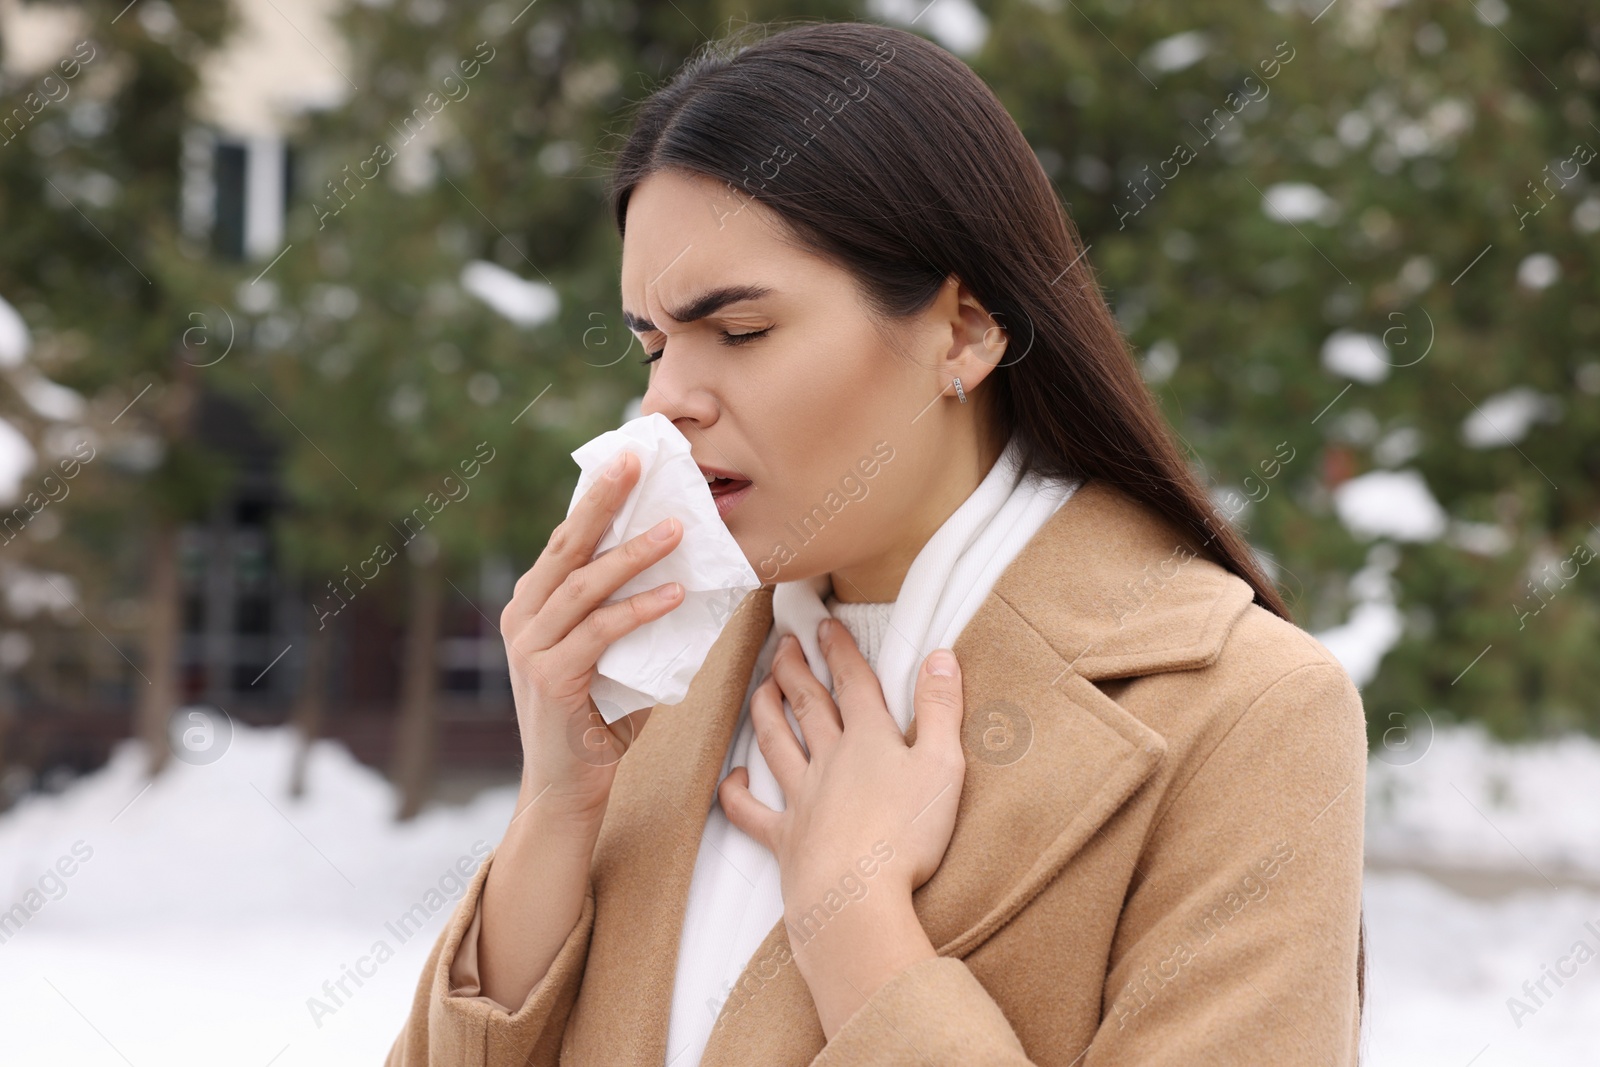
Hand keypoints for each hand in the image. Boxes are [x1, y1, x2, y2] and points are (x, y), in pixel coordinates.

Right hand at [500, 449, 684, 821]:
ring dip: (635, 553)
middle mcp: (522, 618)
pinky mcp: (551, 678)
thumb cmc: (599, 718)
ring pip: (586, 584)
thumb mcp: (613, 654)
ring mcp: (530, 648)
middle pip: (567, 546)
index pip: (566, 541)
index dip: (596, 500)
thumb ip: (630, 616)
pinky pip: (601, 631)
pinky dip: (640, 609)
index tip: (627, 461)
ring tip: (678, 530)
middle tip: (636, 463)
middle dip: (604, 501)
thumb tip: (686, 572)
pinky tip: (674, 594)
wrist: (569, 788)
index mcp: (532, 605)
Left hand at [716, 617, 965, 1033]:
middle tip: (783, 643)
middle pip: (807, 705)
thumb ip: (941, 709)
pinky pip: (751, 812)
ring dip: (766, 711)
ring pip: (776, 743)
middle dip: (795, 669)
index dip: (840, 650)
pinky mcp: (785, 839)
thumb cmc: (907, 834)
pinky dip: (737, 793)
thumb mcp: (943, 766)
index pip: (853, 683)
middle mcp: (829, 760)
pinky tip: (733, 777)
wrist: (857, 897)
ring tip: (760, 688)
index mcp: (869, 740)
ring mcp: (802, 799)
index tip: (825, 624)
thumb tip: (941, 656)